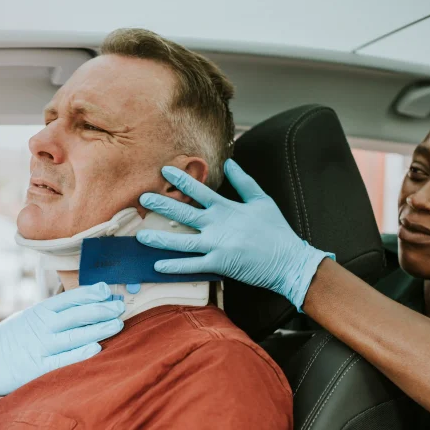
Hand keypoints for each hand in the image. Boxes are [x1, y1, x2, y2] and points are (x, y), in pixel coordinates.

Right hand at [0, 283, 124, 398]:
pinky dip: (79, 353)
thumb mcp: (28, 318)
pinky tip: (96, 349)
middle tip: (121, 306)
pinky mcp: (35, 369)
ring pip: (74, 335)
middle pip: (77, 314)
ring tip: (117, 324)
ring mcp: (39, 347)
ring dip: (98, 328)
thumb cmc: (6, 340)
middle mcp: (41, 326)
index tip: (108, 290)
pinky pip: (61, 360)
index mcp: (39, 312)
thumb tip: (81, 304)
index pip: (70, 298)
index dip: (91, 293)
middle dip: (101, 309)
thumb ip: (52, 313)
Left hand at [136, 159, 333, 310]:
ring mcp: (217, 245)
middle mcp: (218, 225)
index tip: (164, 171)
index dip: (181, 180)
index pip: (200, 190)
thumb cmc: (276, 231)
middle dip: (161, 204)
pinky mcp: (219, 264)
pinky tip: (158, 266)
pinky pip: (192, 266)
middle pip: (184, 212)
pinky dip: (175, 266)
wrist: (288, 260)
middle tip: (142, 198)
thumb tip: (230, 164)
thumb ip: (244, 182)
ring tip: (140, 236)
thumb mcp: (262, 200)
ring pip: (182, 241)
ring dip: (159, 238)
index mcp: (227, 208)